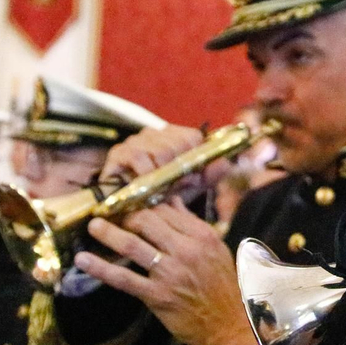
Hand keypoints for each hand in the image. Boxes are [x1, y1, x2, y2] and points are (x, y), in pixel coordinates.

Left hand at [75, 200, 255, 344]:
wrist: (229, 324)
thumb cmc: (223, 286)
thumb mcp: (215, 249)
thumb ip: (192, 225)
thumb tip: (172, 202)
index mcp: (201, 236)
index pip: (166, 211)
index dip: (145, 206)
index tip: (131, 205)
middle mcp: (185, 250)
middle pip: (147, 222)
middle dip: (126, 216)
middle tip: (112, 215)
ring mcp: (170, 273)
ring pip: (132, 245)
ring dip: (108, 233)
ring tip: (93, 226)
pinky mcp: (157, 295)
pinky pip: (124, 278)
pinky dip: (101, 268)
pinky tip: (83, 261)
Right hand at [99, 125, 231, 199]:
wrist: (131, 210)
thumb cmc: (163, 195)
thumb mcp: (191, 186)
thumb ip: (210, 174)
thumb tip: (227, 162)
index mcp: (173, 136)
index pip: (193, 136)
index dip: (197, 158)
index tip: (195, 177)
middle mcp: (154, 134)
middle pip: (178, 144)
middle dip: (182, 169)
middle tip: (179, 186)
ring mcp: (135, 141)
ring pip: (161, 151)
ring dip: (165, 174)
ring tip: (164, 189)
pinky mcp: (118, 152)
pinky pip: (138, 157)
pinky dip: (147, 174)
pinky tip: (148, 186)